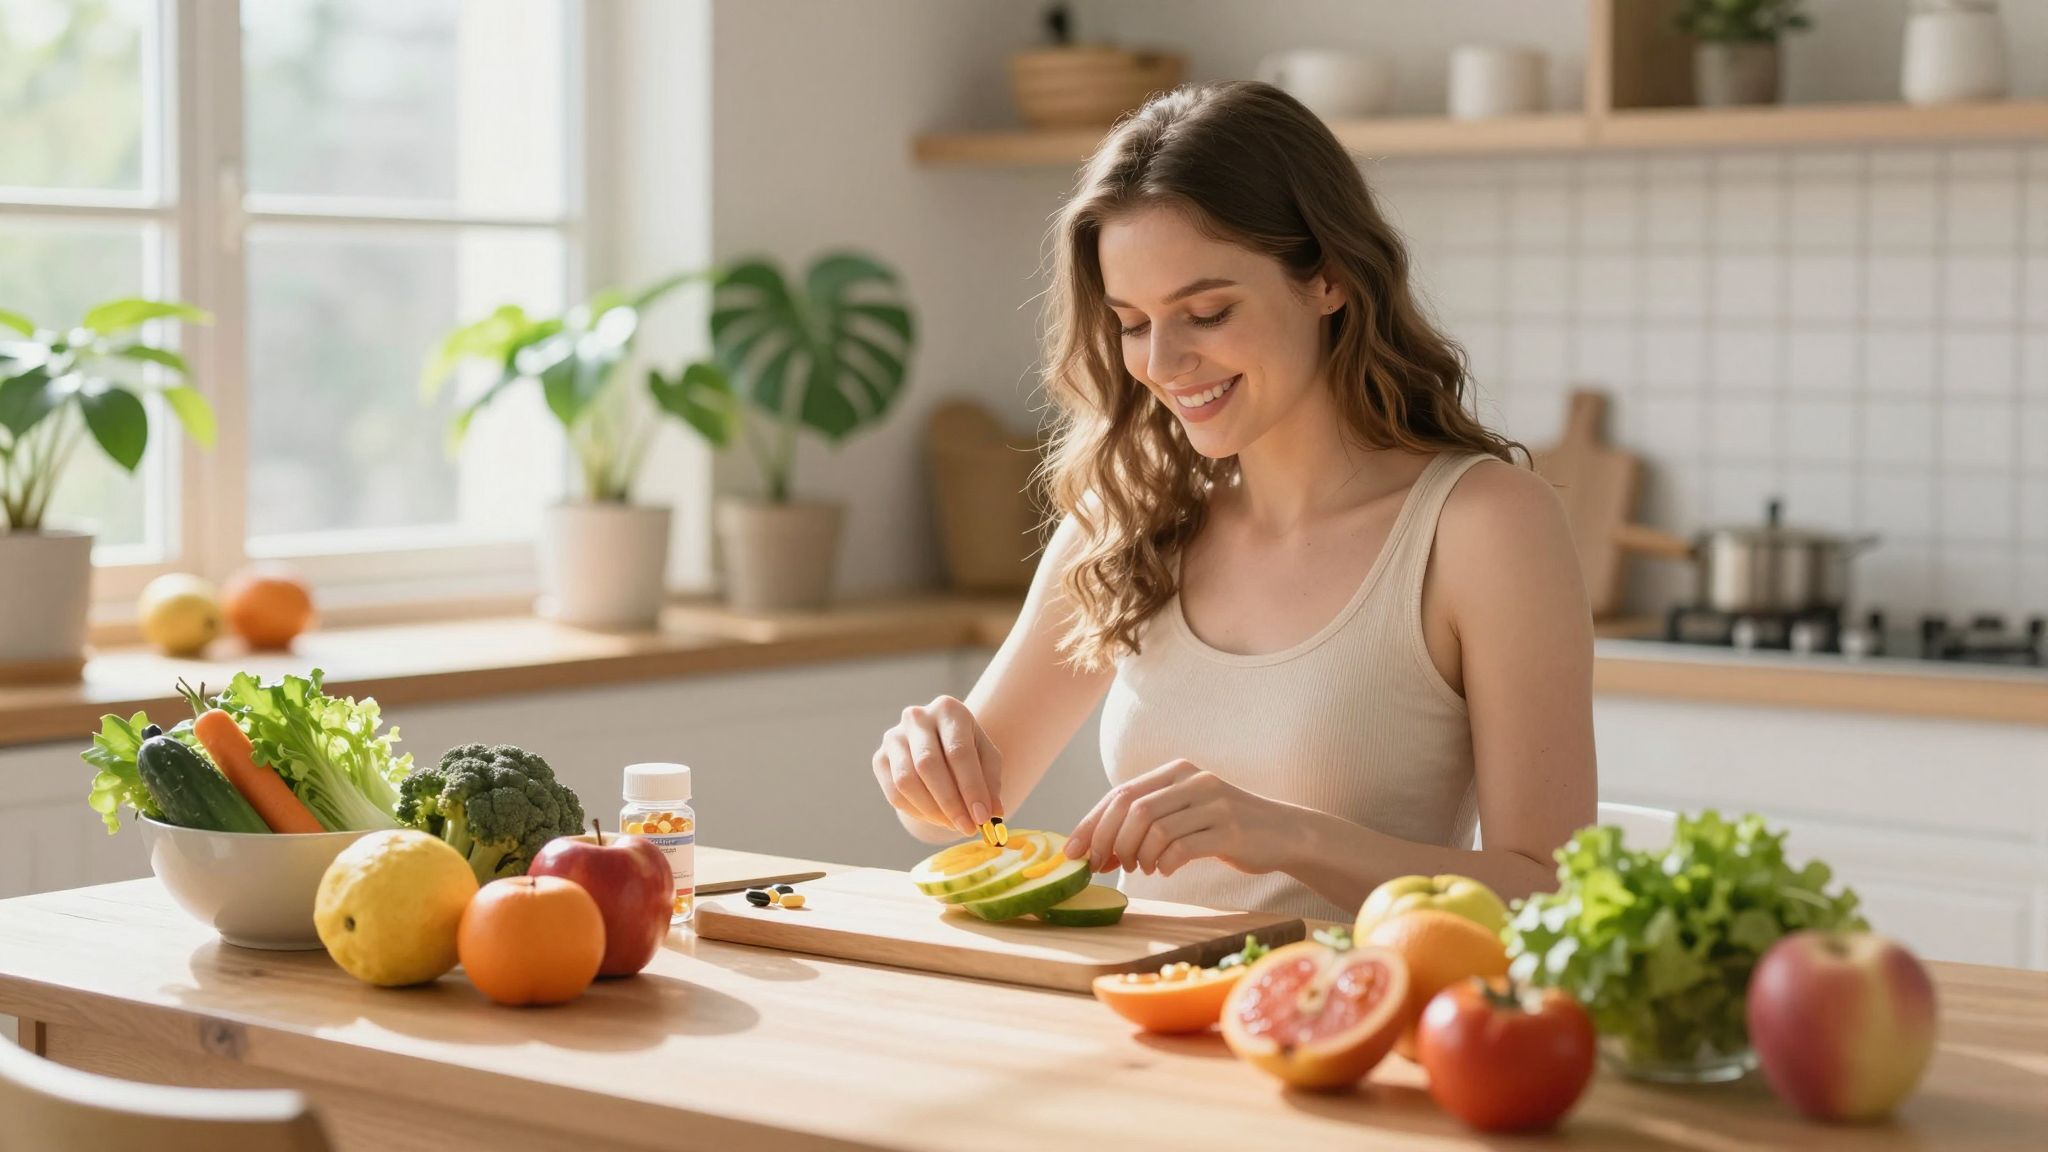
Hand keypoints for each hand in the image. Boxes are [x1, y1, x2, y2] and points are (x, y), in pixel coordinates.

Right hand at [872, 696, 1003, 836]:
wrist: (939, 744)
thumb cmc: (967, 750)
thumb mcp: (987, 759)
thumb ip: (991, 783)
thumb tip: (993, 813)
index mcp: (948, 710)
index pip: (959, 751)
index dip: (971, 787)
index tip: (983, 817)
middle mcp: (917, 718)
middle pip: (928, 764)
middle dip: (950, 802)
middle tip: (968, 827)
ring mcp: (894, 737)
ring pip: (907, 781)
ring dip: (932, 810)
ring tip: (953, 824)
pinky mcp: (880, 758)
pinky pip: (894, 793)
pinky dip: (917, 812)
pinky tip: (936, 818)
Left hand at [1064, 759, 1288, 876]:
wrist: (1283, 832)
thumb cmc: (1224, 826)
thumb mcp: (1185, 811)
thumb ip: (1146, 821)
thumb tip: (1096, 849)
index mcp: (1177, 771)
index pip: (1121, 794)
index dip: (1091, 823)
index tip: (1072, 852)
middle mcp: (1193, 781)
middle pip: (1132, 809)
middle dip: (1109, 841)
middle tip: (1104, 866)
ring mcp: (1214, 804)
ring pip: (1153, 829)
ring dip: (1137, 855)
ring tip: (1142, 868)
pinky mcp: (1230, 830)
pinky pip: (1181, 848)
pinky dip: (1164, 864)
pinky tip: (1165, 870)